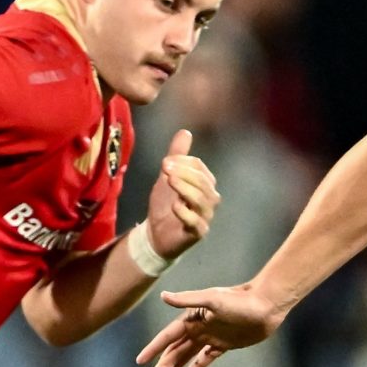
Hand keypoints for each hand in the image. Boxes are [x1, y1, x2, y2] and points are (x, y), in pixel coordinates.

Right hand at [136, 280, 286, 366]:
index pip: (168, 336)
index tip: (140, 361)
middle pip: (176, 349)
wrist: (266, 304)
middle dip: (164, 364)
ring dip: (175, 366)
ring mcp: (212, 336)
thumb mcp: (212, 299)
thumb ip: (187, 299)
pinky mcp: (225, 344)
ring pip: (188, 355)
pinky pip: (206, 358)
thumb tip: (163, 296)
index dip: (154, 348)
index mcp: (193, 318)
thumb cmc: (240, 300)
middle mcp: (200, 327)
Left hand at [146, 128, 219, 258]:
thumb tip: (185, 132)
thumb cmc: (166, 204)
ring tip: (169, 181)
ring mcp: (205, 217)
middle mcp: (210, 200)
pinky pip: (196, 223)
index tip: (165, 162)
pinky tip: (174, 205)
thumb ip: (177, 156)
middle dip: (184, 173)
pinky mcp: (197, 233)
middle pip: (203, 183)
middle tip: (165, 168)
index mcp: (205, 185)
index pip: (200, 168)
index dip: (184, 163)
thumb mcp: (168, 177)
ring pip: (201, 201)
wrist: (156, 234)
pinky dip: (186, 213)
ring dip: (185, 188)